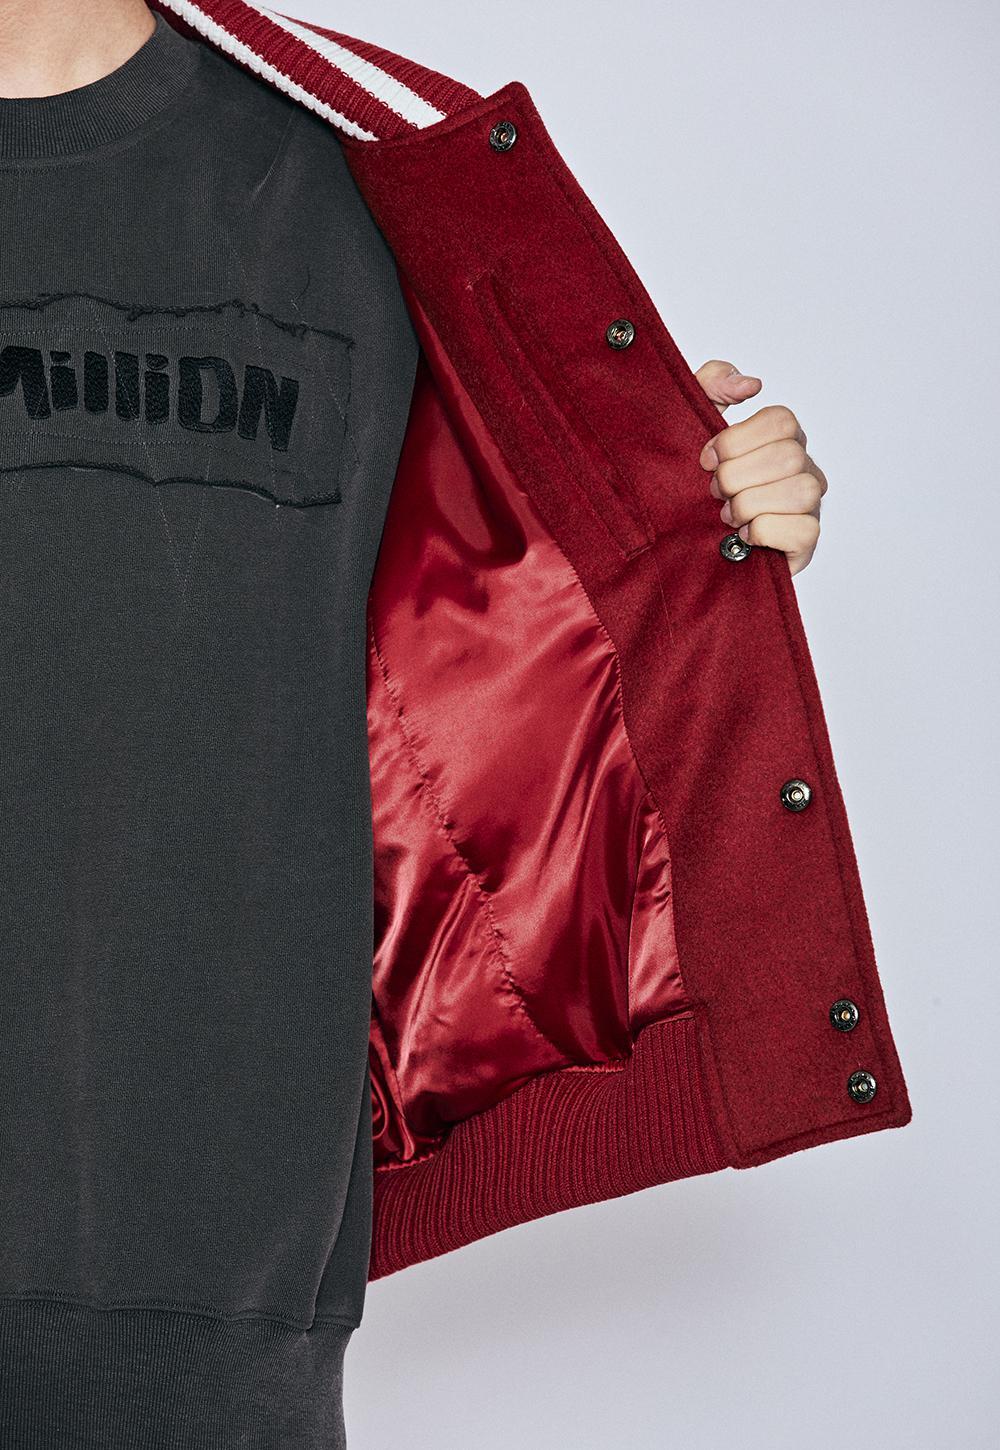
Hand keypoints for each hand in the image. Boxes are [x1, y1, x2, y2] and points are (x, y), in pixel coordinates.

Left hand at [693, 361, 826, 575]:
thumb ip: (710, 385)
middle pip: (788, 456)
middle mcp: (803, 468)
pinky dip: (764, 532)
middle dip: (737, 477)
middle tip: (714, 492)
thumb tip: (750, 384)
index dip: (737, 440)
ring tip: (727, 516)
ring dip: (749, 505)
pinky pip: (804, 531)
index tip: (706, 459)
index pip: (782, 420)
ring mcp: (808, 505)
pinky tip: (743, 537)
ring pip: (800, 491)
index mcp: (781, 438)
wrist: (680, 543)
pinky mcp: (806, 542)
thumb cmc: (690, 482)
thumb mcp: (689, 424)